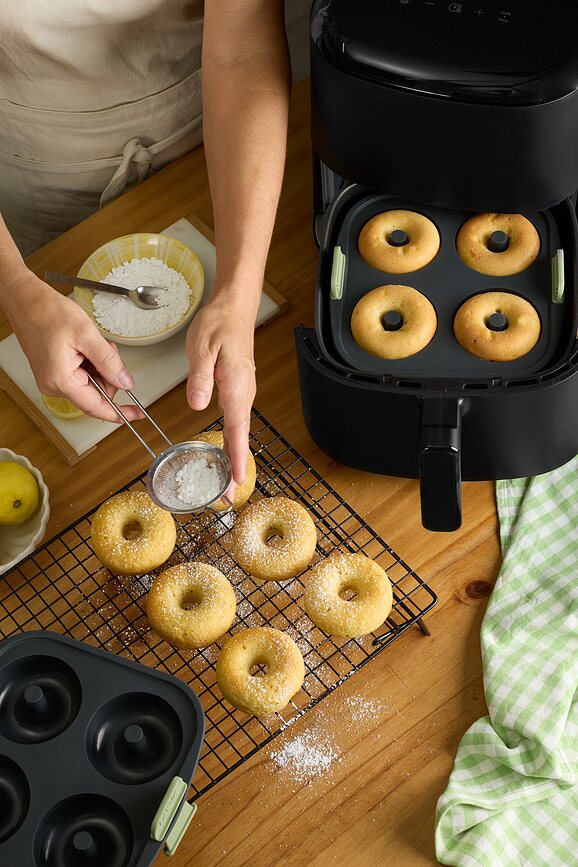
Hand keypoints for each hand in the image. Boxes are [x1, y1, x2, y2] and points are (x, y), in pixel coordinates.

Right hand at [5, 271, 143, 422]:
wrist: (26, 301)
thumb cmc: (48, 312)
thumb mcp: (87, 335)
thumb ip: (109, 362)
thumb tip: (124, 382)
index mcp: (61, 380)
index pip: (96, 407)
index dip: (119, 412)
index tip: (136, 414)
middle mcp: (54, 385)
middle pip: (96, 394)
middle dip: (108, 374)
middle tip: (106, 350)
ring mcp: (52, 380)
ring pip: (91, 384)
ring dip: (99, 366)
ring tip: (90, 344)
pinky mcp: (53, 373)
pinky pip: (81, 376)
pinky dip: (89, 362)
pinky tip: (83, 346)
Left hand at [185, 292, 255, 486]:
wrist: (234, 309)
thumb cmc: (219, 325)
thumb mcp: (203, 348)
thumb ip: (200, 378)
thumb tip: (198, 404)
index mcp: (236, 386)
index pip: (237, 428)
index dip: (237, 457)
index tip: (236, 481)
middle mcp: (243, 393)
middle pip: (241, 436)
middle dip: (236, 466)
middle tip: (227, 494)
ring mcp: (242, 392)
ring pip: (239, 430)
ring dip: (234, 456)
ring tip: (226, 481)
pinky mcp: (238, 390)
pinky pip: (237, 421)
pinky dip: (233, 440)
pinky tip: (226, 451)